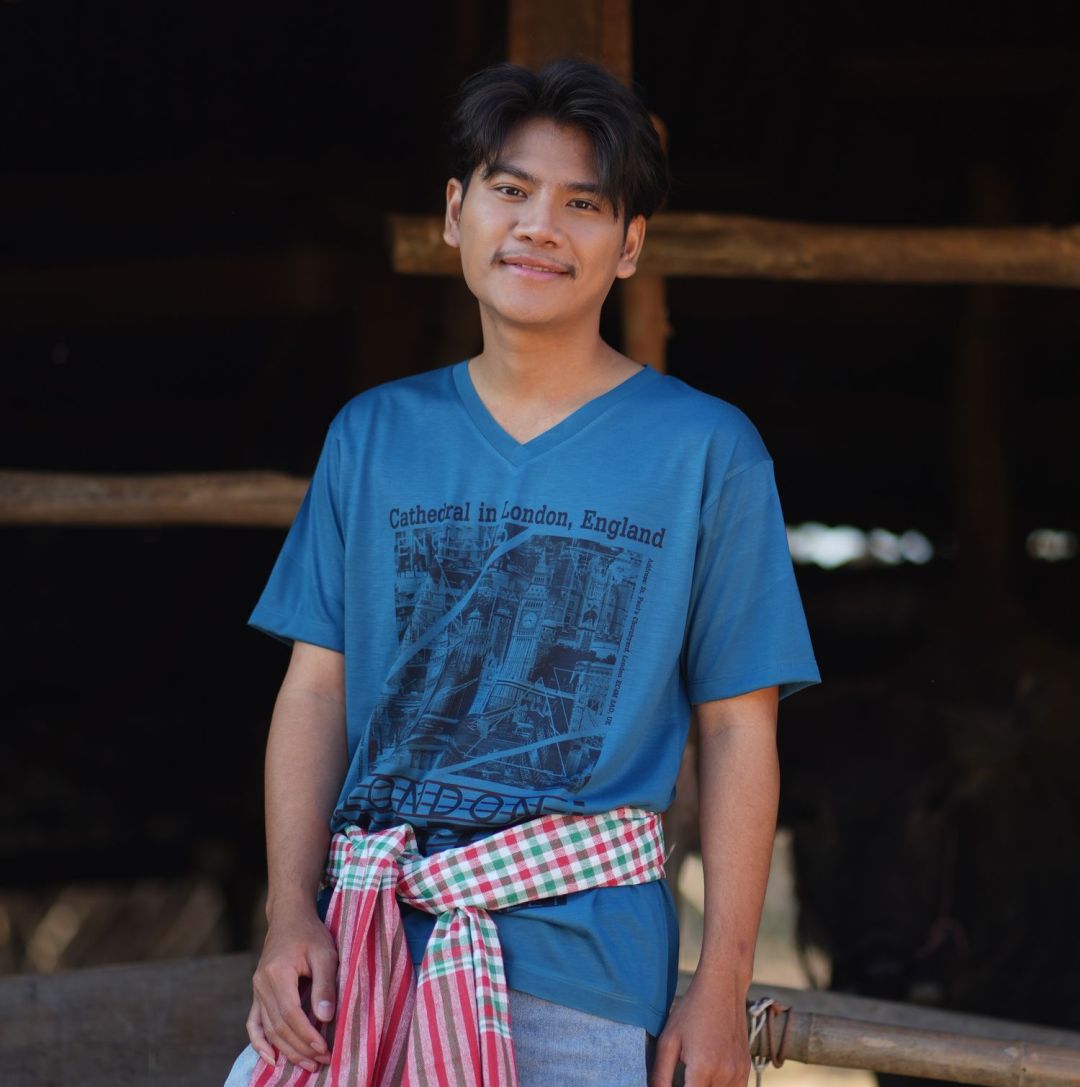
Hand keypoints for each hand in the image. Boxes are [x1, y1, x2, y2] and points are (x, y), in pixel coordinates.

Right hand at [248, 904, 338, 1072]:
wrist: (289, 917)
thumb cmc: (310, 933)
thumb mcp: (325, 953)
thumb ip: (325, 985)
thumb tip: (325, 1018)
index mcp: (277, 973)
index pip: (290, 1014)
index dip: (306, 1035)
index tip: (323, 1049)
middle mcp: (262, 984)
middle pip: (278, 1026)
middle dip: (300, 1048)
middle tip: (321, 1063)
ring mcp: (257, 990)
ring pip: (269, 1029)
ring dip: (287, 1050)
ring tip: (308, 1065)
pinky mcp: (257, 993)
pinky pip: (254, 1023)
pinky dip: (260, 1043)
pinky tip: (271, 1059)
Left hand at [650, 977, 749, 1086]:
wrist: (722, 988)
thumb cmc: (692, 1010)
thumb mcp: (669, 1039)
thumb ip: (660, 1074)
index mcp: (703, 1068)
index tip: (675, 1084)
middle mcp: (725, 1074)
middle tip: (683, 1078)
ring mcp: (739, 1073)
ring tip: (694, 1077)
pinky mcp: (746, 1069)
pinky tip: (709, 1077)